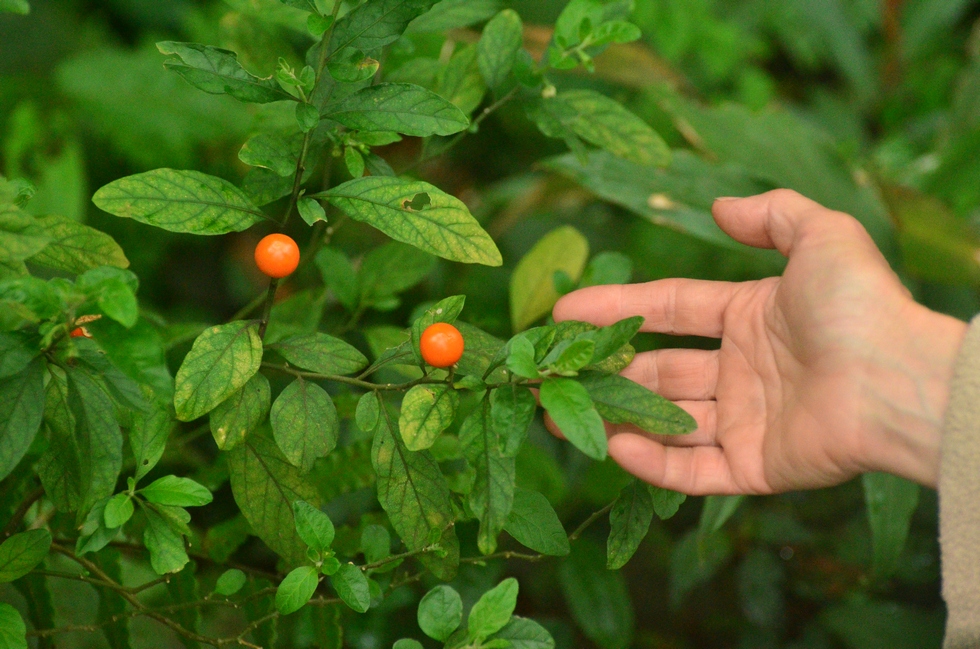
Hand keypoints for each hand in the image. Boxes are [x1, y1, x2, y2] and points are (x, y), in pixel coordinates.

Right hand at [551, 190, 966, 493]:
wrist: (899, 380)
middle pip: (659, 368)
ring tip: (560, 412)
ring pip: (666, 421)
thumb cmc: (861, 305)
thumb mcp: (821, 235)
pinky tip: (611, 445)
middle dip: (605, 367)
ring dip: (614, 415)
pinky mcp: (755, 468)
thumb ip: (771, 215)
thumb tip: (721, 207)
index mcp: (752, 317)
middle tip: (551, 370)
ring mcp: (747, 422)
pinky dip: (651, 463)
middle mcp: (744, 370)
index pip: (669, 310)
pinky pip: (692, 470)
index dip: (617, 308)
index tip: (564, 311)